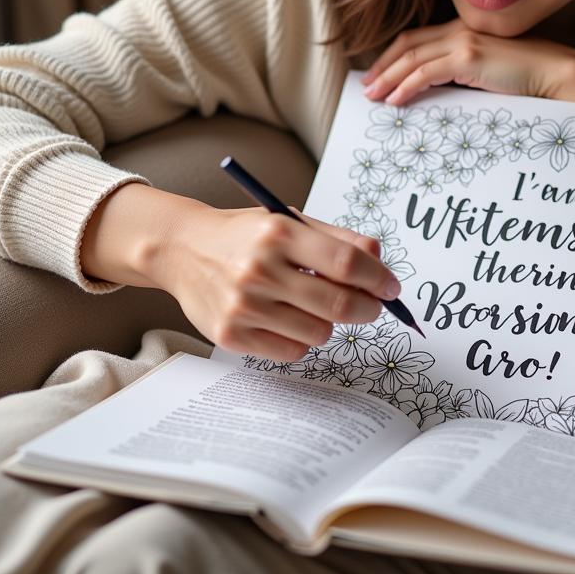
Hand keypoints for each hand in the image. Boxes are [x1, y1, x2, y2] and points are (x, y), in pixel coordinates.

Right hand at [157, 204, 401, 362]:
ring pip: (319, 333)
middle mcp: (259, 269)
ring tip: (315, 307)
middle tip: (373, 306)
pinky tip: (289, 320)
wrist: (183, 249)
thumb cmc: (247, 235)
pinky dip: (301, 340)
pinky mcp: (230, 336)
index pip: (345, 262)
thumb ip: (337, 239)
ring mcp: (243, 305)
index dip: (377, 278)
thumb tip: (379, 259)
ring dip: (329, 324)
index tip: (391, 288)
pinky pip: (292, 352)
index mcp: (279, 233)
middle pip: (338, 303)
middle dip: (367, 308)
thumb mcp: (290, 222)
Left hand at [360, 18, 574, 105]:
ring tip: (373, 96)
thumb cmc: (530, 78)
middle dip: (383, 66)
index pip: (418, 39)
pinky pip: (425, 73)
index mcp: (465, 31)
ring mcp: (463, 41)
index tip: (379, 75)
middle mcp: (460, 30)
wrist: (557, 72)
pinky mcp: (467, 57)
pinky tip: (396, 101)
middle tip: (367, 86)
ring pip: (412, 59)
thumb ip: (467, 75)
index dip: (394, 56)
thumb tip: (442, 93)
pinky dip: (406, 87)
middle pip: (408, 45)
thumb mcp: (491, 72)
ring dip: (388, 78)